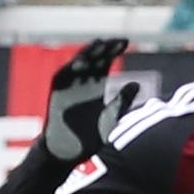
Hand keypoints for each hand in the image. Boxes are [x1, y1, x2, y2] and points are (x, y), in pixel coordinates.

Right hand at [40, 32, 134, 160]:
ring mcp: (69, 87)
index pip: (104, 62)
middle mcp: (82, 83)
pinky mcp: (57, 95)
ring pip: (77, 65)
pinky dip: (69, 69)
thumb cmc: (90, 137)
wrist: (69, 152)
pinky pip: (61, 78)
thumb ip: (122, 101)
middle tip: (115, 41)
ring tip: (99, 45)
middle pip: (92, 60)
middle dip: (103, 49)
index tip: (125, 42)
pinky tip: (81, 62)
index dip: (113, 51)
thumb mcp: (111, 117)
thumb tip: (136, 84)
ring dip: (86, 54)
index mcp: (96, 87)